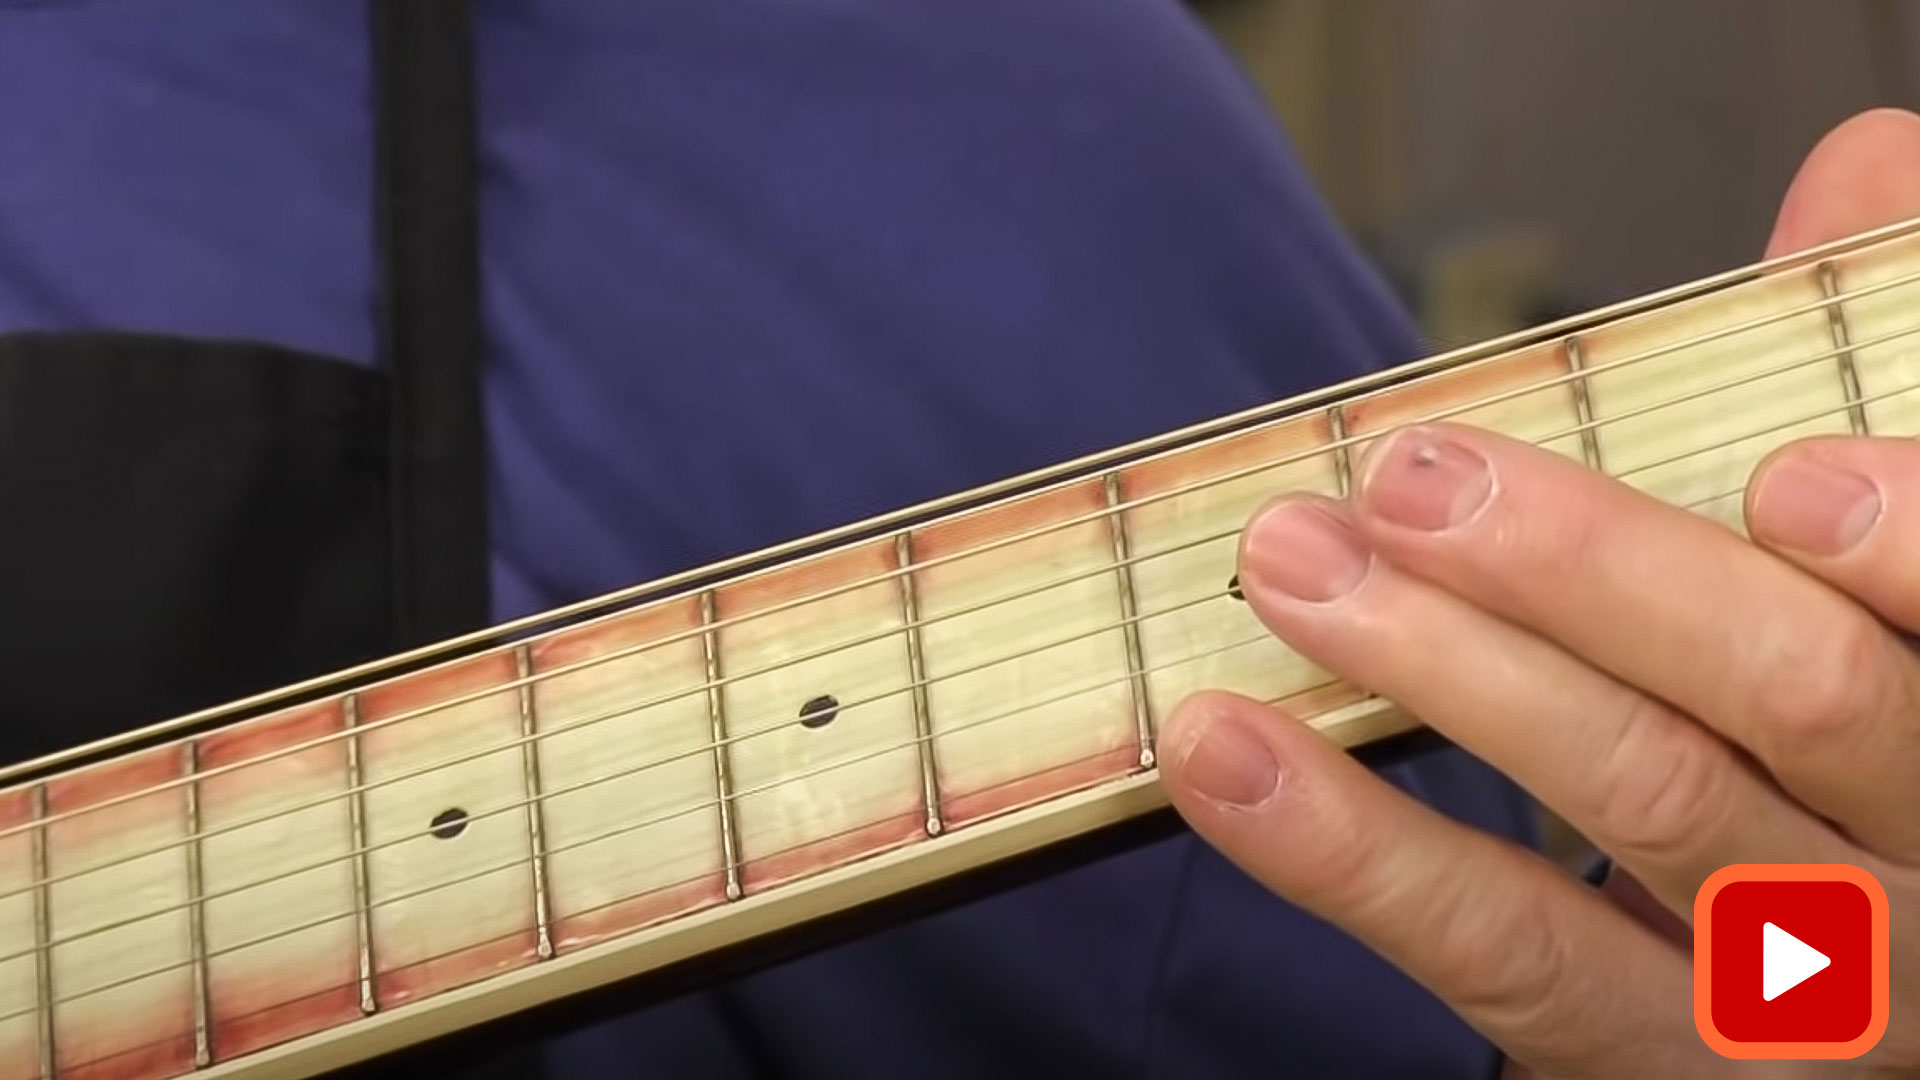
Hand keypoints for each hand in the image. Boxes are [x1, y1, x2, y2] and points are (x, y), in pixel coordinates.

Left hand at [1159, 107, 1919, 1077]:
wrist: (1832, 976)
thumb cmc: (1837, 713)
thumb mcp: (1881, 566)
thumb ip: (1877, 373)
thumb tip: (1864, 168)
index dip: (1907, 546)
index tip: (1782, 472)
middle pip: (1791, 694)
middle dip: (1594, 569)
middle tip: (1411, 474)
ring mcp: (1803, 984)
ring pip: (1636, 802)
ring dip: (1445, 671)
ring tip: (1292, 566)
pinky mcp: (1656, 1056)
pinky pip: (1501, 951)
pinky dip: (1351, 849)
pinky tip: (1226, 753)